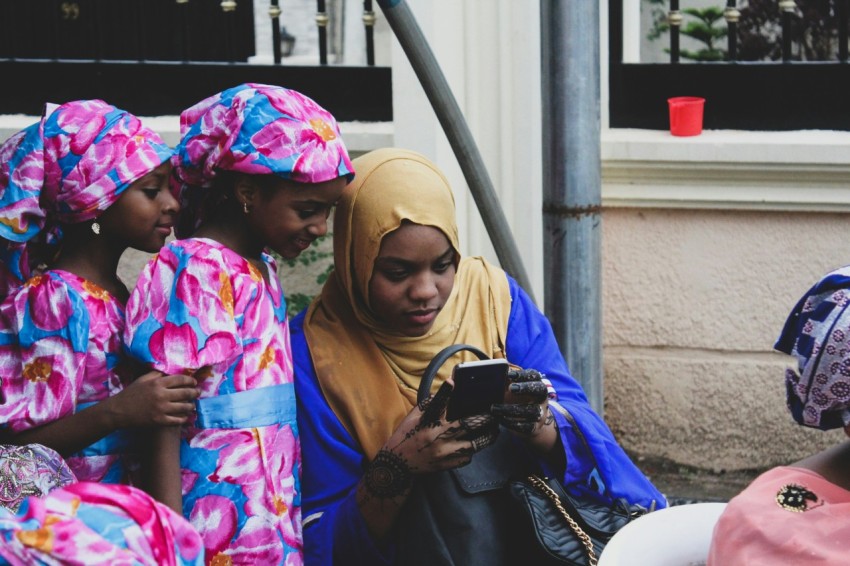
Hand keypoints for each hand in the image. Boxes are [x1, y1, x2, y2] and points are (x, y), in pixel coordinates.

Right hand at [111, 370, 199, 427]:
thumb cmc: (130, 394)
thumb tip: (170, 371)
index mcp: (158, 383)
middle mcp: (162, 395)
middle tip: (198, 393)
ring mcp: (161, 409)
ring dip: (191, 406)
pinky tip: (185, 416)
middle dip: (195, 393)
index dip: (190, 381)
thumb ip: (157, 374)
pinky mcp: (159, 421)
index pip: (181, 379)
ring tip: (192, 405)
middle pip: (186, 393)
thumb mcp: (143, 380)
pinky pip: (177, 420)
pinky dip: (183, 418)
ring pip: (184, 407)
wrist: (118, 411)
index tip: (194, 382)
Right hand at [360, 382, 498, 501]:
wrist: (397, 465)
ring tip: (494, 431)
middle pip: (466, 425)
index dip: (445, 392)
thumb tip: (446, 394)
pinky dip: (472, 450)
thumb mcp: (413, 418)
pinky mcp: (447, 465)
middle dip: (483, 419)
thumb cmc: (406, 437)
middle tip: (494, 414)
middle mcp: (437, 436)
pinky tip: (477, 445)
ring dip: (486, 437)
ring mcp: (444, 452)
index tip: (453, 382)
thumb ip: (429, 405)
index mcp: (427, 422)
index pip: (437, 403)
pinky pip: (467, 457)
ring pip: (473, 444)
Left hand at [491, 368, 552, 437]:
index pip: (534, 376)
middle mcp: (542, 398)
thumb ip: (506, 381)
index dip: (523, 374)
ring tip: (494, 408)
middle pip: (540, 389)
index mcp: (536, 384)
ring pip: (532, 411)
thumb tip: (495, 372)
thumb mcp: (512, 389)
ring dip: (511, 409)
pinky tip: (500, 419)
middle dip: (526, 388)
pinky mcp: (534, 427)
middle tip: (511, 388)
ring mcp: (540, 413)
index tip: (509, 375)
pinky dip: (512, 423)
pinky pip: (526, 426)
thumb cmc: (516, 399)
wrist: (527, 421)